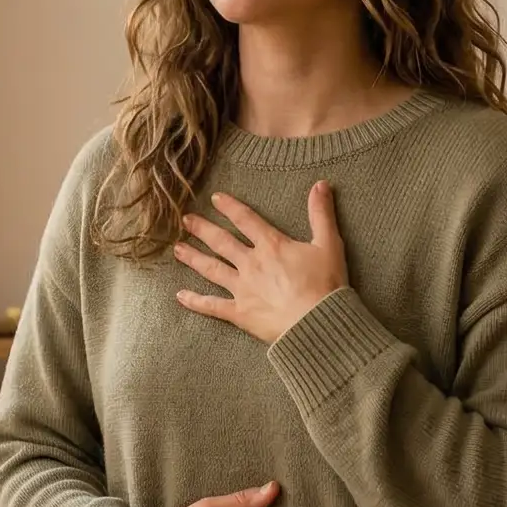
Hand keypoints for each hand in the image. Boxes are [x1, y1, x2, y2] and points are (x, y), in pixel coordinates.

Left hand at [173, 181, 346, 344]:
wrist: (317, 322)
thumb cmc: (326, 285)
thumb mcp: (329, 244)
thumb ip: (321, 214)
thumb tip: (320, 184)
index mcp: (271, 246)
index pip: (246, 220)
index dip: (230, 207)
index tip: (215, 199)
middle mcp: (251, 264)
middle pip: (221, 242)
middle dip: (202, 229)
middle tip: (185, 220)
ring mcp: (242, 288)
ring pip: (211, 269)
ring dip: (192, 257)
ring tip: (176, 248)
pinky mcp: (239, 312)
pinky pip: (212, 306)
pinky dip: (195, 301)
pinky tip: (180, 296)